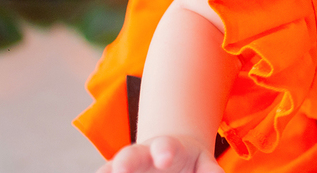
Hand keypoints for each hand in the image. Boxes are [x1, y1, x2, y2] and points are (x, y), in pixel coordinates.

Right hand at [98, 136, 223, 172]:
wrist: (167, 154)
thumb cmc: (188, 161)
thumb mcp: (203, 161)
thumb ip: (209, 169)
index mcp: (167, 148)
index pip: (167, 146)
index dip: (165, 151)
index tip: (164, 158)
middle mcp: (141, 156)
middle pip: (131, 155)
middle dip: (126, 161)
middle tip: (121, 169)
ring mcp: (124, 168)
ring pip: (109, 168)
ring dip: (106, 171)